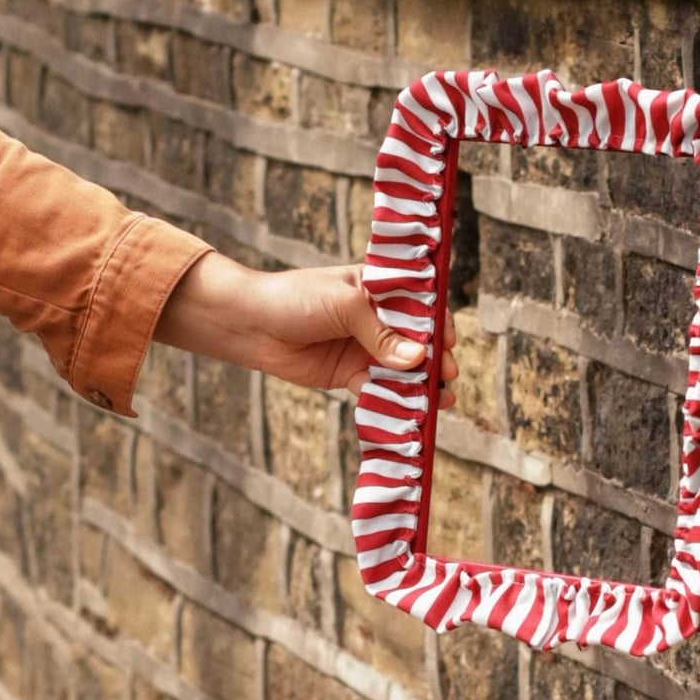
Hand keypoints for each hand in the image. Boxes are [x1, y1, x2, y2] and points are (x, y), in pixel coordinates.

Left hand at [155, 254, 457, 405]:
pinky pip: (379, 389)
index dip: (438, 322)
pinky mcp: (350, 374)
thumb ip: (381, 332)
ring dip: (421, 384)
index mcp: (379, 288)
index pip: (421, 303)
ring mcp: (364, 347)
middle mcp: (377, 318)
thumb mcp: (345, 305)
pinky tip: (409, 411)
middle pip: (417, 340)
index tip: (447, 341)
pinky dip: (394, 401)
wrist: (252, 325)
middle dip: (435, 359)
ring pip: (402, 369)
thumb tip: (417, 358)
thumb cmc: (296, 299)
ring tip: (439, 400)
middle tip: (447, 374)